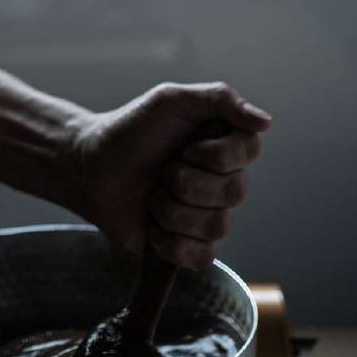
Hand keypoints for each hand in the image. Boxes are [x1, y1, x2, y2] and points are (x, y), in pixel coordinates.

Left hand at [69, 81, 271, 268]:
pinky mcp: (187, 245)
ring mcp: (205, 215)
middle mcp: (221, 181)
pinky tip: (153, 228)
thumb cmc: (132, 129)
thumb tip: (266, 122)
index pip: (249, 152)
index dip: (216, 154)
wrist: (91, 166)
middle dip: (187, 180)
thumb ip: (220, 100)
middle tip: (161, 170)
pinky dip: (173, 244)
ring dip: (173, 209)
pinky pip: (203, 257)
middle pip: (235, 191)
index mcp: (222, 145)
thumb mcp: (171, 99)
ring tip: (151, 196)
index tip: (185, 145)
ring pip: (218, 225)